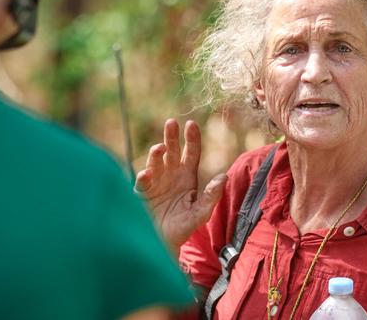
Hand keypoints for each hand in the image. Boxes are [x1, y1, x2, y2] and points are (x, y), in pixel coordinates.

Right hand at [136, 119, 226, 248]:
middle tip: (171, 123)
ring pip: (156, 162)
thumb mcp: (200, 213)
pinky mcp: (142, 194)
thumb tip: (224, 176)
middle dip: (171, 137)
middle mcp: (171, 176)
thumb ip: (211, 196)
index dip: (191, 139)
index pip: (191, 153)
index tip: (190, 124)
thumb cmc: (182, 229)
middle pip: (172, 151)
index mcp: (187, 177)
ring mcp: (155, 183)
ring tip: (160, 148)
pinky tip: (147, 175)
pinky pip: (142, 182)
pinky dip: (144, 177)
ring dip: (157, 154)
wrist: (161, 244)